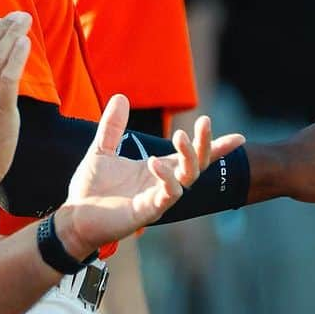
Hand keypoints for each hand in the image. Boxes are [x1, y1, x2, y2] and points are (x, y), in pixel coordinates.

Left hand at [57, 94, 245, 256]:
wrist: (74, 216)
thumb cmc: (90, 189)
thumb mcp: (101, 150)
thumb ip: (112, 126)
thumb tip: (121, 96)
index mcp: (156, 170)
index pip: (191, 157)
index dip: (215, 147)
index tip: (240, 138)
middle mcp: (162, 184)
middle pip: (196, 165)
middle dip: (205, 145)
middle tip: (204, 122)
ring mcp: (157, 198)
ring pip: (187, 178)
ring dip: (188, 157)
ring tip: (179, 137)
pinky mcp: (147, 211)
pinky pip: (167, 195)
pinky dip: (166, 178)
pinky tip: (154, 162)